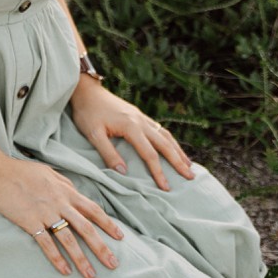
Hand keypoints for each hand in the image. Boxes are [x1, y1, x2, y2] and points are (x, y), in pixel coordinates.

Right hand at [0, 157, 123, 277]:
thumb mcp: (48, 172)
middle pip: (86, 228)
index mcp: (66, 191)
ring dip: (81, 259)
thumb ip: (64, 183)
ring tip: (90, 275)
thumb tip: (75, 191)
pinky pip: (46, 243)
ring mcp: (45, 214)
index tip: (120, 237)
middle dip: (101, 247)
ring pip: (69, 239)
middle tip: (113, 264)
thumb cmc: (20, 170)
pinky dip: (56, 258)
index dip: (108, 224)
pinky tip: (64, 270)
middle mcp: (60, 204)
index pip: (93, 210)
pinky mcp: (30, 222)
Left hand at [69, 78, 195, 190]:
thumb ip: (108, 153)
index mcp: (131, 126)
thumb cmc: (87, 112)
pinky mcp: (139, 115)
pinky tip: (173, 147)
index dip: (158, 172)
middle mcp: (141, 121)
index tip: (166, 187)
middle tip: (191, 177)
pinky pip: (160, 129)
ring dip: (178, 151)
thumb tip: (124, 173)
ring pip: (165, 135)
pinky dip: (170, 140)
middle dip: (178, 162)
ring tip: (189, 165)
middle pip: (165, 144)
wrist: (86, 90)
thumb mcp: (93, 134)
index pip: (149, 154)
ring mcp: (141, 117)